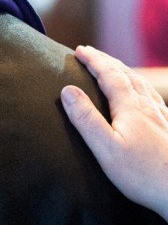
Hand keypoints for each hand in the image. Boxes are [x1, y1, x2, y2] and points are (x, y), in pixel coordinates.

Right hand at [61, 44, 167, 219]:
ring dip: (123, 71)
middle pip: (127, 75)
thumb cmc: (141, 174)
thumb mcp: (105, 147)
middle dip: (106, 61)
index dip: (94, 61)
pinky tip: (141, 95)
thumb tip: (67, 90)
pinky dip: (139, 86)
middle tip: (90, 53)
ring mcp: (161, 117)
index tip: (79, 51)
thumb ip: (85, 118)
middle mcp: (148, 107)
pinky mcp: (167, 129)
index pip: (109, 75)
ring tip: (112, 67)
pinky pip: (151, 96)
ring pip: (141, 84)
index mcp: (131, 107)